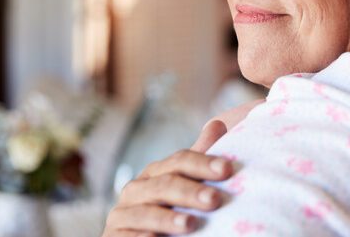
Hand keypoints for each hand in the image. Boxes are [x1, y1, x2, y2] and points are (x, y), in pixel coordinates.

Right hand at [101, 120, 231, 236]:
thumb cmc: (167, 211)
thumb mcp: (183, 184)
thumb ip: (198, 160)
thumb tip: (219, 124)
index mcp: (155, 173)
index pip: (179, 161)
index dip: (203, 163)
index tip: (227, 169)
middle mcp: (135, 190)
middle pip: (164, 185)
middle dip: (190, 192)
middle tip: (214, 199)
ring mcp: (122, 215)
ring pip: (145, 213)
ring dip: (168, 219)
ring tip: (190, 224)